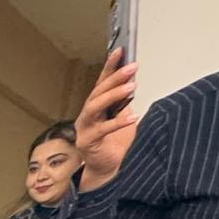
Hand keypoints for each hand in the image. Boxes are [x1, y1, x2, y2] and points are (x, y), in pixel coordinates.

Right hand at [75, 49, 139, 191]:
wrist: (106, 167)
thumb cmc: (113, 143)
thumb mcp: (123, 117)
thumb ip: (124, 103)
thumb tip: (131, 82)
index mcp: (95, 106)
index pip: (101, 82)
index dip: (110, 66)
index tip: (120, 51)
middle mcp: (87, 115)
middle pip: (98, 92)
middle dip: (115, 78)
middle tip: (131, 68)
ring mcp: (85, 128)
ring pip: (95, 107)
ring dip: (113, 95)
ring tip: (132, 87)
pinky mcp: (88, 142)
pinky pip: (103, 129)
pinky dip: (118, 123)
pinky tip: (133, 116)